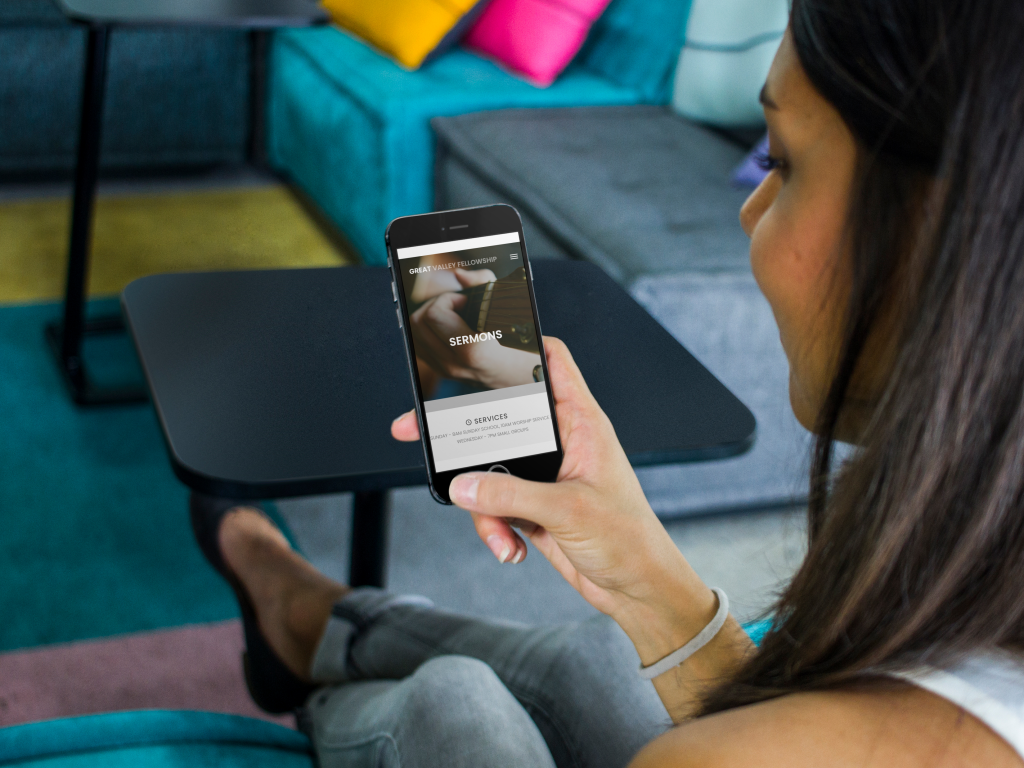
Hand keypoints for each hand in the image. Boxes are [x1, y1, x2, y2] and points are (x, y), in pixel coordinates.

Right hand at [392, 338, 716, 657]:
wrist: (636, 590)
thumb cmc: (629, 540)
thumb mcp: (568, 512)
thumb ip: (511, 496)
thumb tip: (464, 484)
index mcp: (581, 423)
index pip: (553, 362)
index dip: (521, 342)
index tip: (482, 334)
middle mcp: (560, 442)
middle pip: (501, 418)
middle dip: (465, 436)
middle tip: (421, 431)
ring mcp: (544, 475)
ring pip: (490, 469)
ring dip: (484, 505)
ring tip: (502, 534)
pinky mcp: (532, 505)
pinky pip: (494, 505)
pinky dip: (494, 529)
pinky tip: (510, 549)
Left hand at [409, 270, 538, 388]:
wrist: (522, 379)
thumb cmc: (522, 346)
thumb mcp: (515, 311)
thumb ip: (485, 284)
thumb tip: (460, 275)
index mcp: (473, 350)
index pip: (436, 315)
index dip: (449, 299)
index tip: (467, 301)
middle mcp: (455, 363)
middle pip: (419, 320)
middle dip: (437, 303)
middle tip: (459, 305)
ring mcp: (444, 370)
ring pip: (414, 331)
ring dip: (430, 315)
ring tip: (453, 314)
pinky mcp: (439, 371)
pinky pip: (418, 343)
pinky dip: (428, 329)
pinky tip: (447, 326)